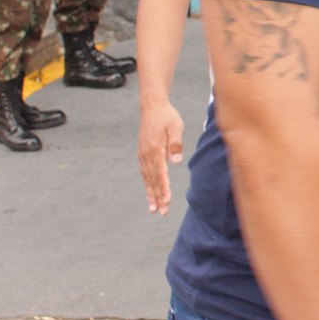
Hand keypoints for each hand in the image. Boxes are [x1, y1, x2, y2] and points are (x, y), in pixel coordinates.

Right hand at [138, 97, 185, 215]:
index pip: (160, 173)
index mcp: (155, 149)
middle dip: (158, 197)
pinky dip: (147, 185)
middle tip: (162, 212)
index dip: (163, 188)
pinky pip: (144, 173)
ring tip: (154, 209)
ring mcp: (143, 155)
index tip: (167, 200)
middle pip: (153, 180)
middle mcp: (147, 155)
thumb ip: (175, 143)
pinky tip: (150, 194)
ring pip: (147, 179)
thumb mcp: (175, 126)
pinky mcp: (143, 154)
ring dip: (151, 195)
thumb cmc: (167, 116)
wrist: (152, 106)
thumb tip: (176, 161)